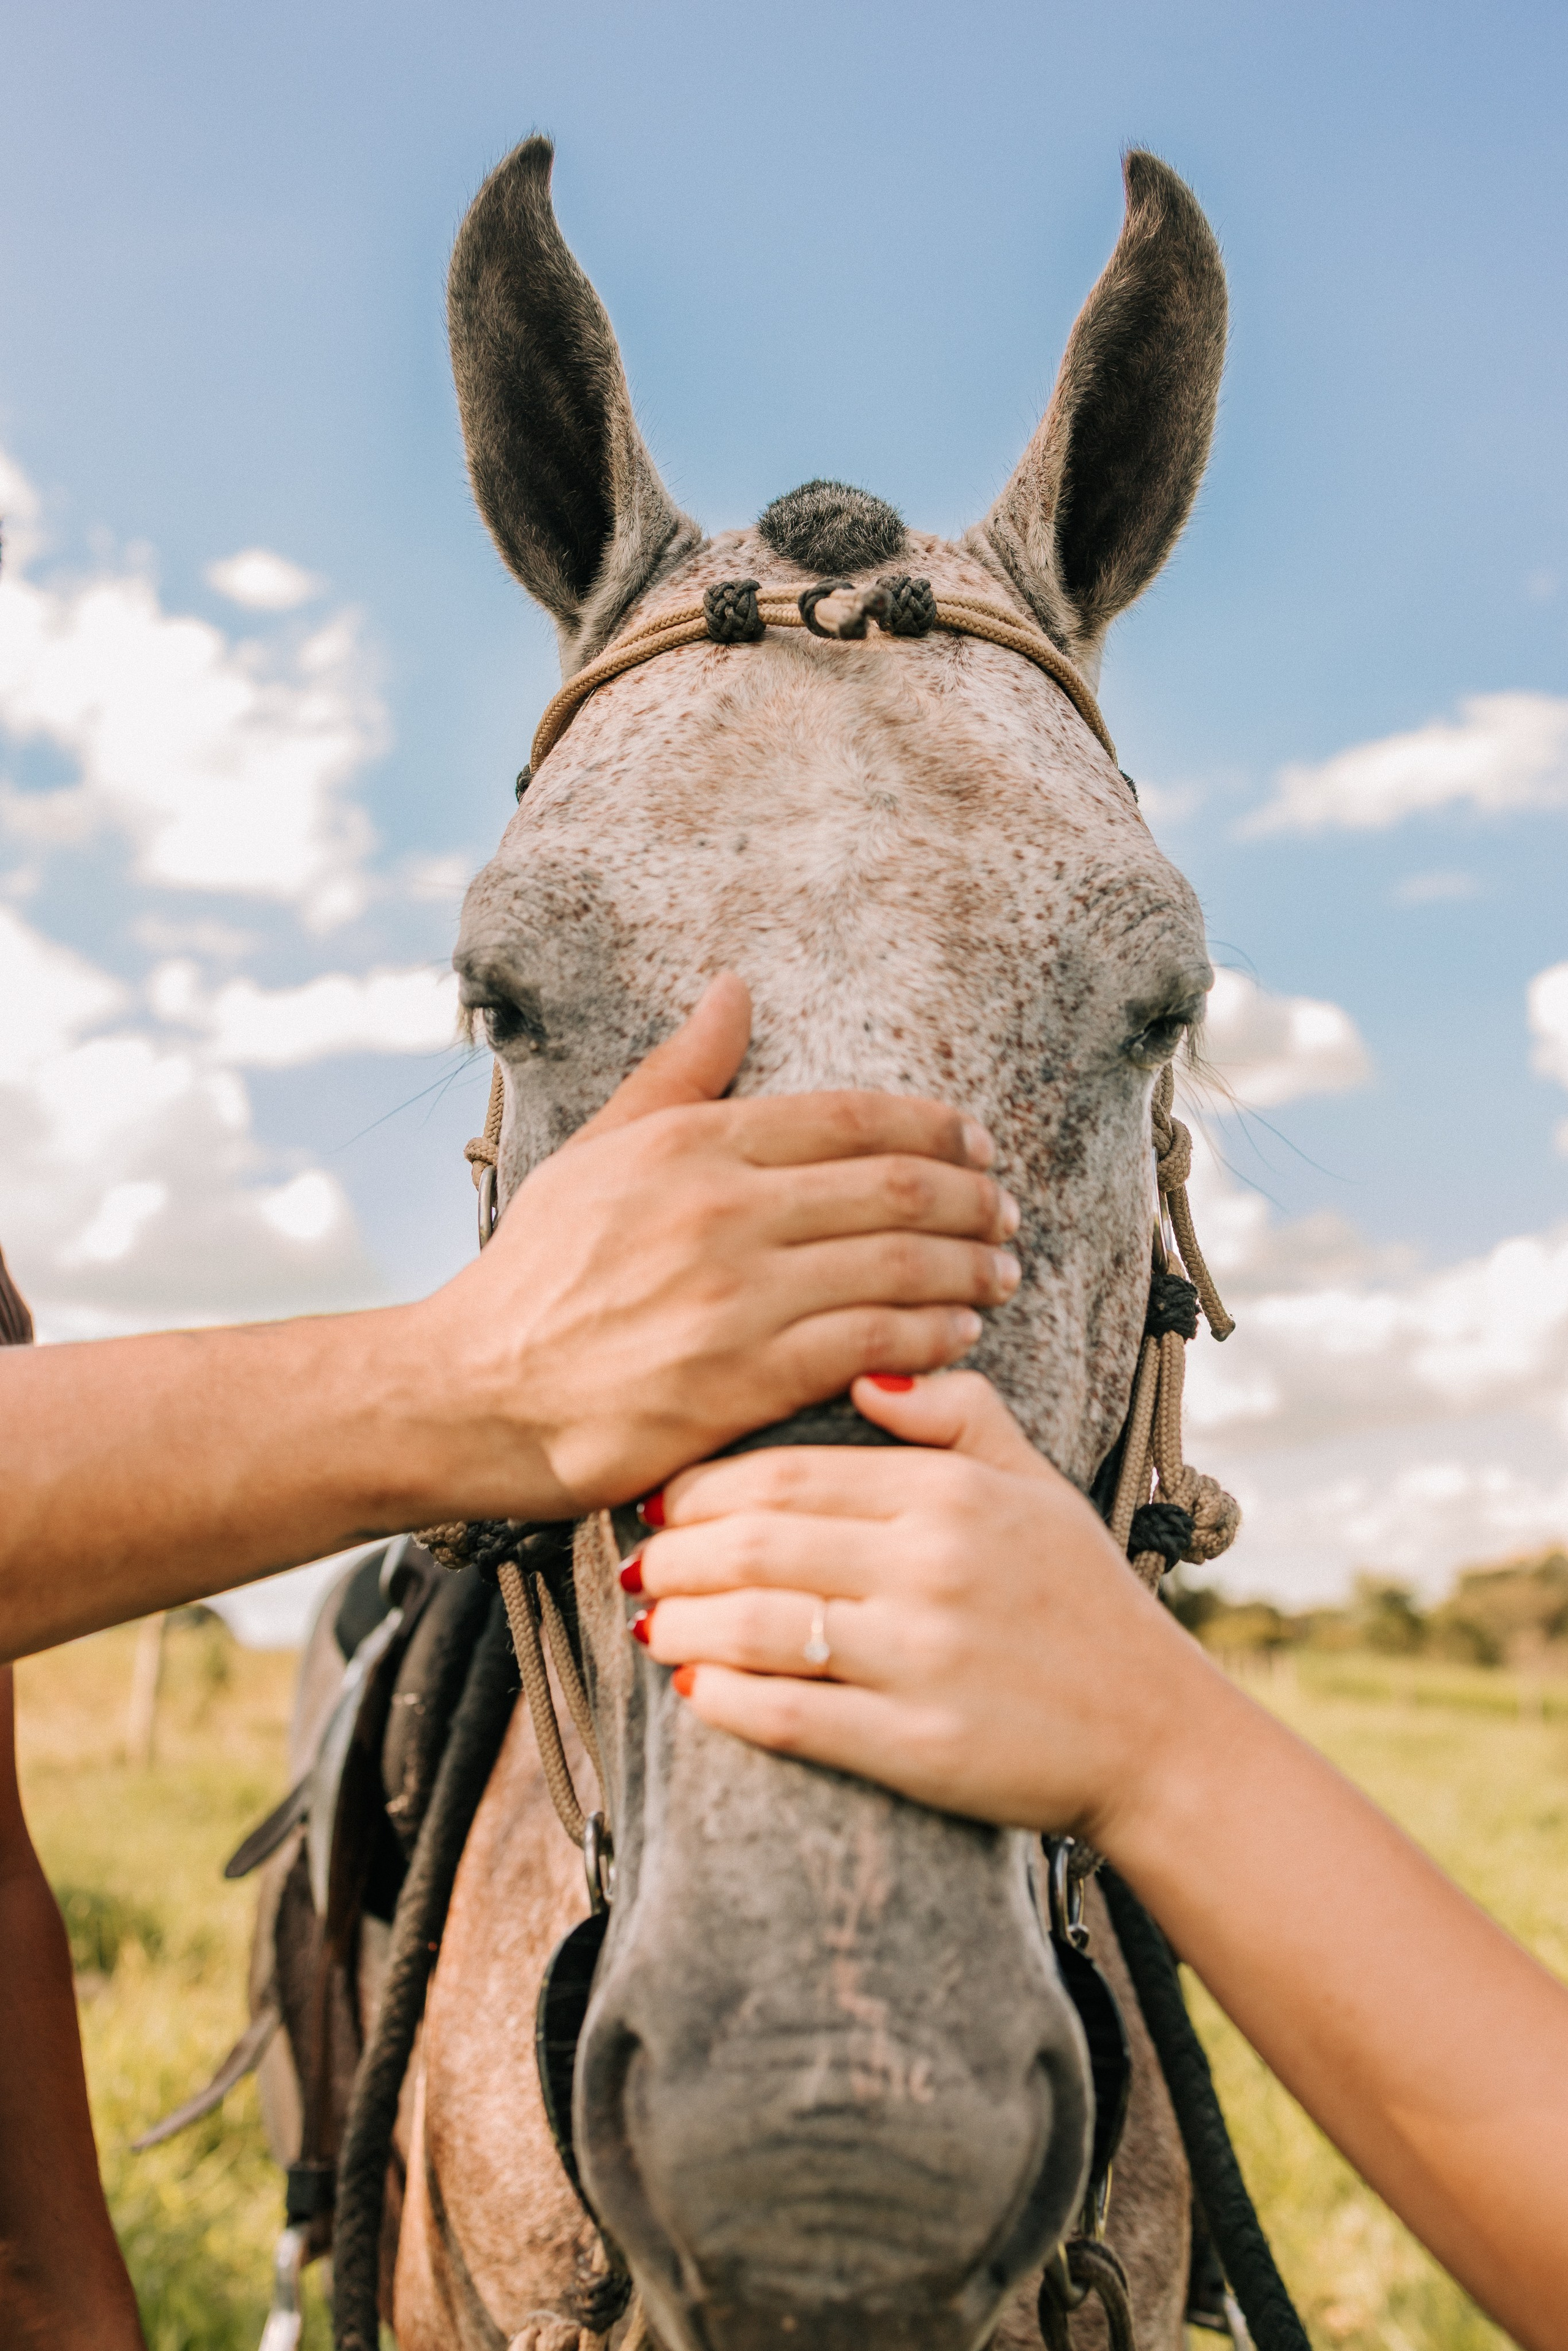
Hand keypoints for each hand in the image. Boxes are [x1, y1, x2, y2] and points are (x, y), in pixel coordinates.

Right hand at [413, 980, 1023, 1516]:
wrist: (474, 1392)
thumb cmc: (539, 1272)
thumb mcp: (599, 1151)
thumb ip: (679, 1073)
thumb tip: (733, 989)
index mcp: (694, 1143)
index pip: (854, 1117)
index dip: (938, 1126)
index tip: (978, 1142)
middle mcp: (723, 1209)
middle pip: (897, 1186)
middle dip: (976, 1197)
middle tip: (1010, 1211)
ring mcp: (737, 1295)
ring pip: (900, 1265)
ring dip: (972, 1266)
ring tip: (1003, 1271)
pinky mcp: (745, 1377)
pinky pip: (873, 1342)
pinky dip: (934, 1333)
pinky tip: (962, 1331)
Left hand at [630, 1369, 1210, 1834]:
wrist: (1153, 1733)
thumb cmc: (1082, 1600)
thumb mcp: (1036, 1482)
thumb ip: (955, 1414)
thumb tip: (864, 1375)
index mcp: (952, 1496)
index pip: (790, 1473)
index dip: (706, 1485)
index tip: (663, 1497)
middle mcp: (932, 1568)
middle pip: (758, 1543)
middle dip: (676, 1552)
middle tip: (636, 1559)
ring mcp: (923, 1659)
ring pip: (759, 1628)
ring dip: (683, 1623)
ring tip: (648, 1621)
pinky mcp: (918, 1748)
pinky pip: (792, 1716)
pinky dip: (727, 1701)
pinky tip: (694, 1688)